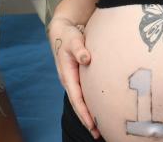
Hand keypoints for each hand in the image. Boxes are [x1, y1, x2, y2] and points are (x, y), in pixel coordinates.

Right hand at [48, 17, 97, 138]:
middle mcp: (69, 81)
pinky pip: (84, 95)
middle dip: (87, 120)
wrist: (62, 30)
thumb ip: (79, 49)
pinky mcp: (79, 78)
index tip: (92, 124)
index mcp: (67, 75)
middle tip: (99, 134)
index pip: (76, 98)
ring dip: (89, 114)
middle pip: (79, 105)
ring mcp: (74, 80)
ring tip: (100, 128)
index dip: (84, 112)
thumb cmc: (68, 35)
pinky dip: (91, 104)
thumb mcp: (72, 39)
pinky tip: (99, 111)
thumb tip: (86, 58)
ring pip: (82, 101)